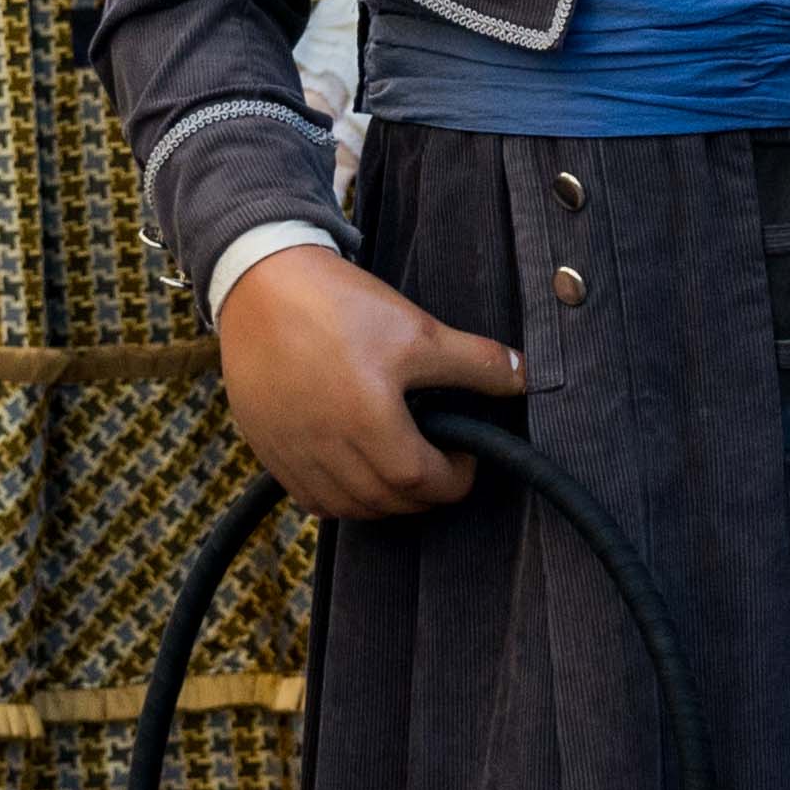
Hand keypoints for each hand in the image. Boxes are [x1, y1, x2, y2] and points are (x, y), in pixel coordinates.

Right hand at [214, 242, 522, 524]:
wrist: (261, 281)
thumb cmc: (340, 303)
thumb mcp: (417, 329)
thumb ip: (476, 363)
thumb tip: (527, 379)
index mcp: (366, 421)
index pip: (422, 482)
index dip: (454, 480)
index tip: (466, 459)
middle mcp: (324, 447)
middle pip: (386, 502)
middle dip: (423, 493)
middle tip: (439, 465)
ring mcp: (291, 452)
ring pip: (346, 508)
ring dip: (383, 502)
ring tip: (401, 470)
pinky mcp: (266, 447)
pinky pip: (309, 499)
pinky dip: (340, 499)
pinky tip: (356, 474)